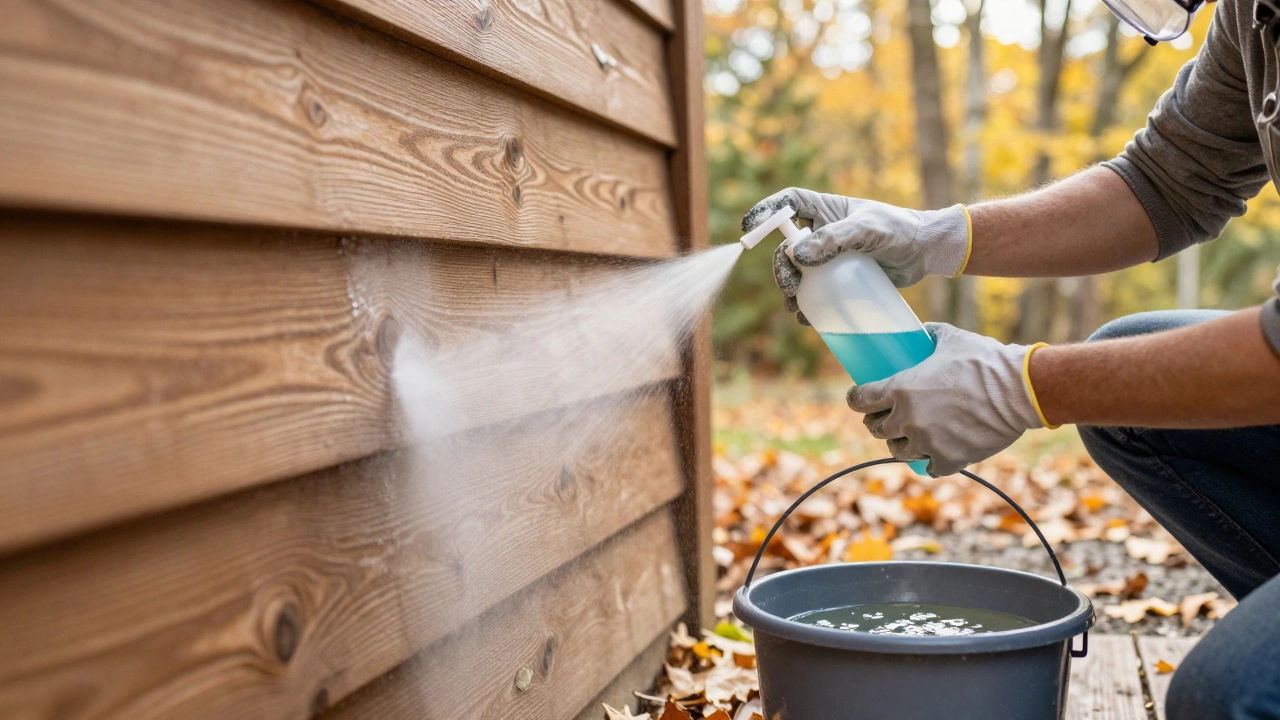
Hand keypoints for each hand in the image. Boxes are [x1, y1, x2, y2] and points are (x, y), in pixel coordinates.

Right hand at [742, 188, 969, 324]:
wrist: (926, 252)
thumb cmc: (899, 230)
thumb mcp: (867, 230)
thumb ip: (833, 239)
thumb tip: (796, 257)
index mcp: (825, 210)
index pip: (787, 204)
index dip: (765, 212)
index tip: (748, 228)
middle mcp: (823, 232)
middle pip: (787, 248)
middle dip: (781, 268)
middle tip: (791, 287)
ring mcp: (830, 257)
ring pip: (797, 273)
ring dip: (790, 290)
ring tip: (797, 307)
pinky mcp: (840, 280)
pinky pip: (816, 292)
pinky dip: (808, 306)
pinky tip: (809, 319)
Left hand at [846, 323, 1052, 476]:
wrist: (1020, 391)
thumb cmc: (985, 361)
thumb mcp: (951, 339)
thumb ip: (929, 335)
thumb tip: (920, 331)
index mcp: (900, 390)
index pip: (860, 400)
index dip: (856, 400)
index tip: (858, 400)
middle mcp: (908, 419)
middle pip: (876, 429)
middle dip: (878, 422)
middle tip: (886, 418)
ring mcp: (927, 442)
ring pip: (898, 451)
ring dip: (901, 444)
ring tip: (909, 437)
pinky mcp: (949, 460)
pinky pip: (928, 467)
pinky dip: (930, 461)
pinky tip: (933, 454)